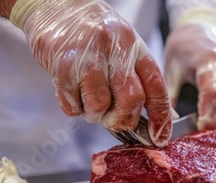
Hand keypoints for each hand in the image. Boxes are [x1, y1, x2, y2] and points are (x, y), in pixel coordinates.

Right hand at [10, 0, 171, 145]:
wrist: (54, 5)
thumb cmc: (93, 32)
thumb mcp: (123, 46)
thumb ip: (139, 77)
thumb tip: (159, 116)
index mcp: (135, 46)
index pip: (156, 86)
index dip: (160, 116)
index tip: (159, 135)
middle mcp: (114, 49)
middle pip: (131, 100)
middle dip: (124, 119)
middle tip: (115, 120)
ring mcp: (88, 56)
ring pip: (100, 105)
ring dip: (95, 114)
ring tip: (90, 102)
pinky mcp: (62, 65)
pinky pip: (72, 105)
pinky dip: (74, 108)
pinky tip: (73, 92)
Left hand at [164, 23, 215, 129]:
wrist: (205, 25)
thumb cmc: (186, 44)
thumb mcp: (172, 66)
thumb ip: (170, 95)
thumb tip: (165, 122)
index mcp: (211, 60)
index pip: (215, 92)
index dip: (210, 113)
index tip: (201, 128)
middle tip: (202, 134)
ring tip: (206, 129)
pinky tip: (214, 119)